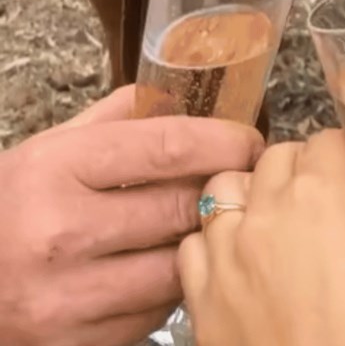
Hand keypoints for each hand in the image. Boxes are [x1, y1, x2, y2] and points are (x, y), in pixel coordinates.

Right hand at [0, 85, 263, 345]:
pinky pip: (153, 314)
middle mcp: (61, 232)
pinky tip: (164, 267)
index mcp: (58, 168)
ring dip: (201, 244)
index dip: (221, 141)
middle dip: (222, 191)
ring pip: (176, 268)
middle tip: (243, 182)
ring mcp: (68, 297)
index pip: (165, 147)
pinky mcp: (75, 345)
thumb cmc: (9, 204)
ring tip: (208, 225)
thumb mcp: (48, 148)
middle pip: (179, 209)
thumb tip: (180, 96)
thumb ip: (115, 118)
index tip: (249, 140)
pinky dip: (169, 288)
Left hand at [179, 127, 344, 345]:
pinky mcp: (202, 310)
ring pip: (225, 195)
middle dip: (305, 176)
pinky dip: (216, 250)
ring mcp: (225, 263)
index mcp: (322, 193)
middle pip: (276, 161)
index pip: (325, 141)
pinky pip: (193, 251)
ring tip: (287, 233)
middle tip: (338, 214)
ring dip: (253, 201)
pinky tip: (250, 273)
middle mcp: (263, 215)